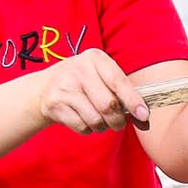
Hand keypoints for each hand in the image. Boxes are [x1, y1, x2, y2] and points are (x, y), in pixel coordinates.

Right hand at [36, 49, 150, 134]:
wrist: (42, 89)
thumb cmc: (82, 83)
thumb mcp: (100, 76)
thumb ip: (122, 92)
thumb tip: (144, 119)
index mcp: (95, 58)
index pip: (118, 81)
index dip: (133, 100)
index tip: (143, 115)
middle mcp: (79, 69)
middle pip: (108, 105)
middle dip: (118, 120)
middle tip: (118, 123)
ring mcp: (65, 87)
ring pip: (96, 119)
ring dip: (102, 126)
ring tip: (98, 119)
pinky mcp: (55, 104)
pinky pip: (82, 127)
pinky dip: (88, 129)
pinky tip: (83, 119)